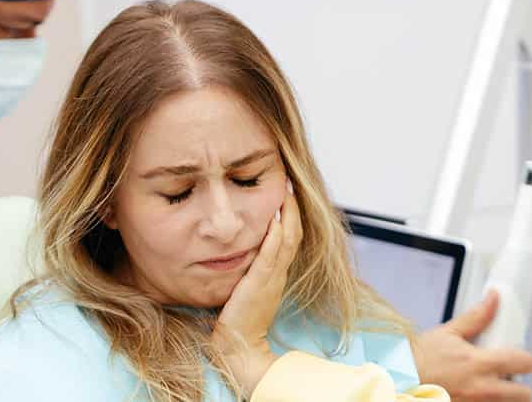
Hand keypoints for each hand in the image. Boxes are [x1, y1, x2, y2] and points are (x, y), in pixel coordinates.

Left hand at [211, 185, 301, 397]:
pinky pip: (271, 255)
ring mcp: (271, 278)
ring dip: (288, 214)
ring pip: (287, 240)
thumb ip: (249, 275)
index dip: (291, 217)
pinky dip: (275, 234)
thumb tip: (241, 255)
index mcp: (275, 275)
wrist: (239, 347)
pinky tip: (274, 217)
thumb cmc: (238, 323)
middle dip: (293, 208)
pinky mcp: (259, 283)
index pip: (288, 240)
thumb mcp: (247, 292)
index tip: (286, 195)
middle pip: (293, 234)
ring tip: (286, 191)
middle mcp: (278, 274)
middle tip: (289, 184)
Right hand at [414, 291, 531, 401]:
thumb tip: (494, 298)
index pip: (525, 362)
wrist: (398, 381)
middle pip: (525, 394)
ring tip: (487, 389)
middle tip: (506, 379)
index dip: (524, 359)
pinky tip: (474, 396)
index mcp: (479, 363)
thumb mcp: (448, 334)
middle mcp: (481, 389)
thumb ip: (477, 317)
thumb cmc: (418, 360)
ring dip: (503, 398)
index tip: (518, 358)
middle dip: (519, 386)